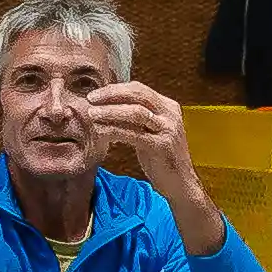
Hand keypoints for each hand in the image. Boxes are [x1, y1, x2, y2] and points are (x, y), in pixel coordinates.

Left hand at [83, 80, 212, 217]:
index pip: (139, 89)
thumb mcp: (150, 132)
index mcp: (168, 106)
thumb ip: (136, 118)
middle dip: (111, 95)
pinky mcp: (162, 146)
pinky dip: (115, 130)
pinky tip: (101, 131)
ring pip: (135, 112)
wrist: (180, 183)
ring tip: (93, 114)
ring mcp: (168, 129)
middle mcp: (170, 114)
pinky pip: (134, 134)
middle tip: (91, 99)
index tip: (96, 94)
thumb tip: (107, 106)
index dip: (115, 89)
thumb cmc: (161, 158)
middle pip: (137, 95)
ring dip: (110, 111)